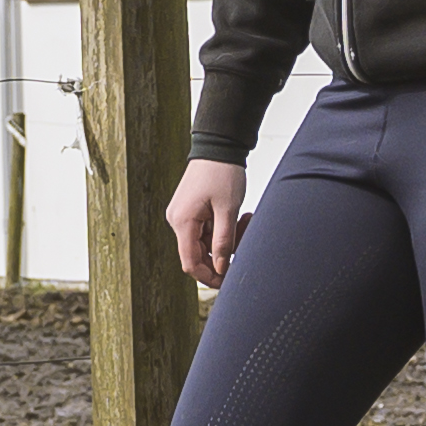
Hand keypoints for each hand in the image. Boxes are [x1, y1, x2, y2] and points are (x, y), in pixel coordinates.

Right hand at [168, 156, 244, 290]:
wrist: (219, 144)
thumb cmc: (223, 172)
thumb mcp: (228, 209)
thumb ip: (224, 242)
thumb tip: (220, 267)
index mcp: (182, 222)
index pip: (191, 263)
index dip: (209, 276)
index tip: (228, 280)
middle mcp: (178, 220)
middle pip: (200, 253)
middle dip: (225, 252)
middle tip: (247, 236)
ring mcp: (184, 215)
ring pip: (207, 242)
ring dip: (228, 238)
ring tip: (246, 219)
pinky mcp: (192, 210)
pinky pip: (208, 229)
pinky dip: (224, 228)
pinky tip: (239, 216)